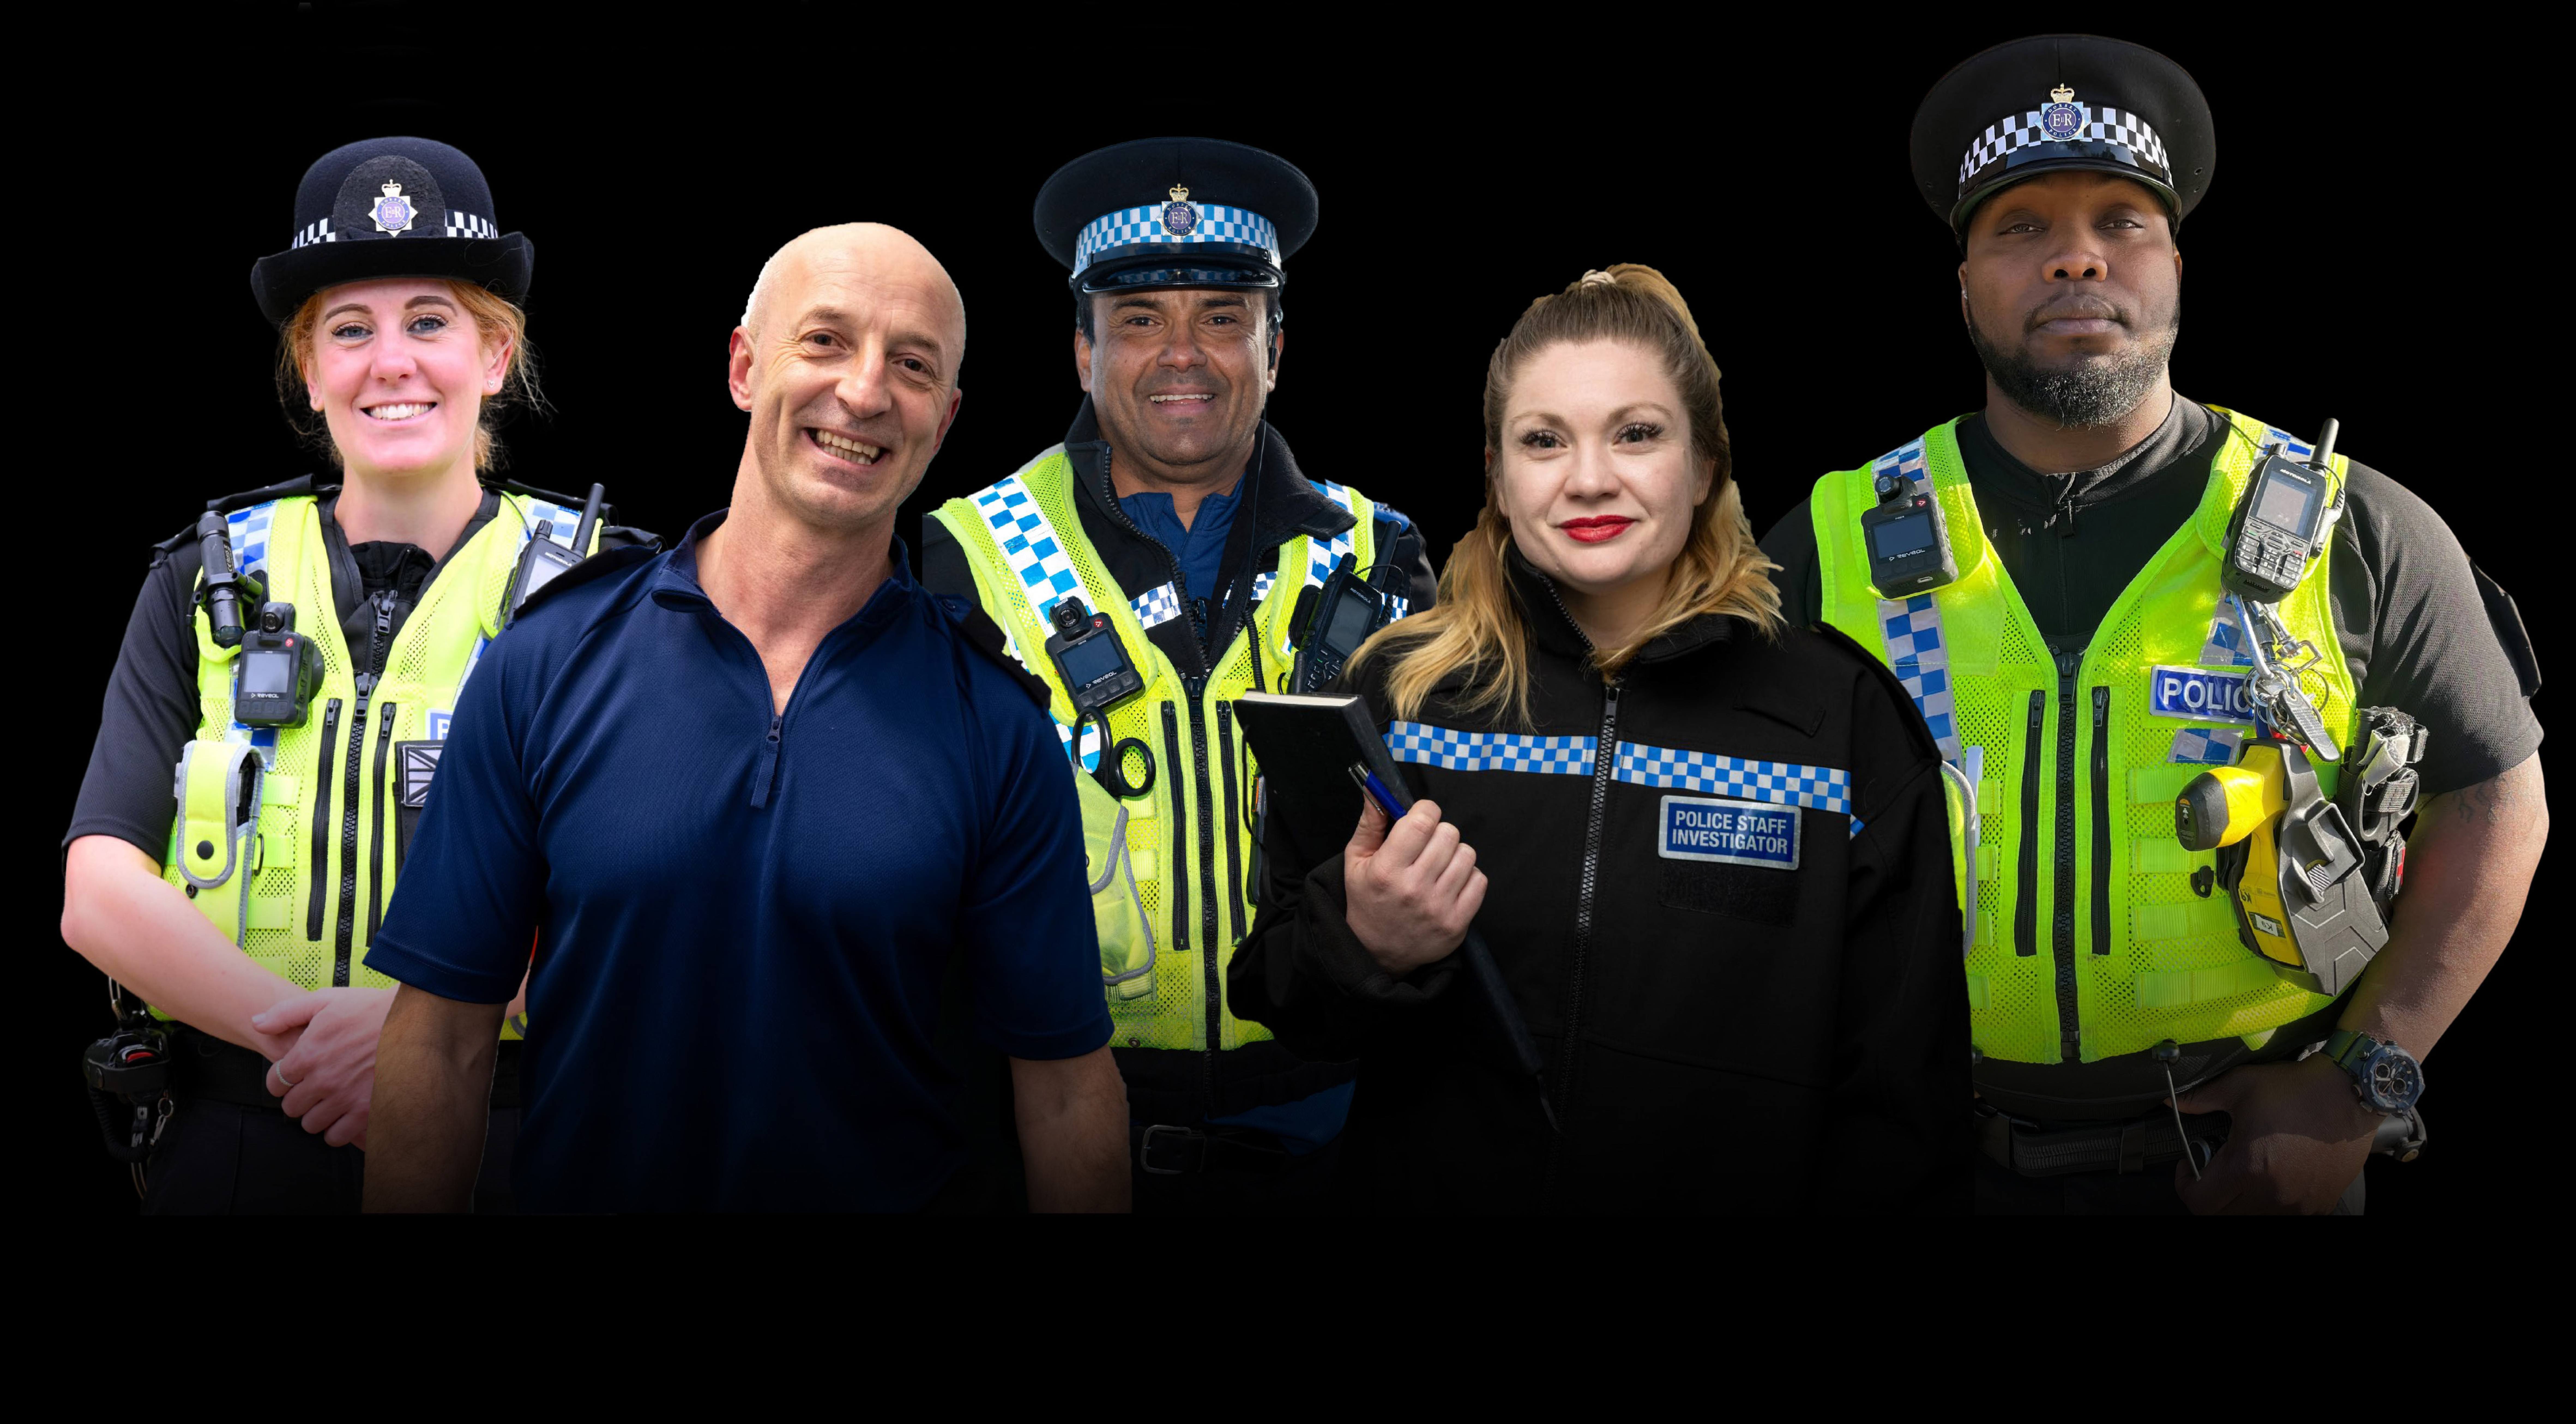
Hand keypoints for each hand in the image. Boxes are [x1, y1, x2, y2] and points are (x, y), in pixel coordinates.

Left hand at [252, 987, 397, 1149]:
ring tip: (330, 1103)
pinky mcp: (366, 1111)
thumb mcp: (326, 1000)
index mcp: (308, 1054)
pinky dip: (338, 1130)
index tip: (295, 1076)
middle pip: (292, 1108)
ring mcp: (344, 1098)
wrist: (414, 1020)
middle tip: (315, 1088)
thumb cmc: (371, 1008)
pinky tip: (345, 1115)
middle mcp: (323, 1080)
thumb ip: (286, 1013)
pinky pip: (338, 1136)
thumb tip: (257, 1023)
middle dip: (300, 1098)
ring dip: (318, 1115)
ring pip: (312, 1124)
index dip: (282, 1080)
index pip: (276, 1084)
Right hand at [1343, 794, 1485, 977]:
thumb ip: (1370, 823)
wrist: (1377, 953)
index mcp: (1387, 870)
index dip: (1425, 811)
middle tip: (1426, 847)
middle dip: (1438, 833)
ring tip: (1438, 866)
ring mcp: (1438, 908)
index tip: (1421, 818)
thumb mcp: (1356, 861)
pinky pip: (1479, 880)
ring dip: (1454, 854)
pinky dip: (1468, 877)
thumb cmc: (1368, 900)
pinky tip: (1449, 883)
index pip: (1422, 822)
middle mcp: (1414, 889)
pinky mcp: (1457, 923)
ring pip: (1467, 854)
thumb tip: (1377, 789)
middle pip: (1448, 834)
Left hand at [2170, 1054, 2382, 1213]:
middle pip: (2223, 1216)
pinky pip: (2283, 1215)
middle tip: (2210, 1171)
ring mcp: (2299, 1205)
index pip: (2200, 1203)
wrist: (2350, 1094)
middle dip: (2209, 1196)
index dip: (2186, 1186)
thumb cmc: (2296, 1089)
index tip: (2189, 1167)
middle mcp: (2273, 1194)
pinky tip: (2270, 1177)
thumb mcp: (2240, 1086)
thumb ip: (2200, 1098)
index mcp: (2247, 1168)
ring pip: (2252, 1218)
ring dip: (2239, 1202)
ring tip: (2242, 1172)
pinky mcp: (2320, 1205)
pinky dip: (2269, 1203)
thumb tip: (2170, 1101)